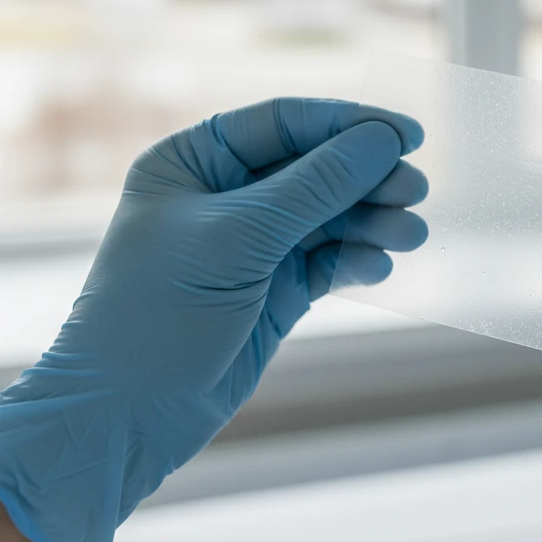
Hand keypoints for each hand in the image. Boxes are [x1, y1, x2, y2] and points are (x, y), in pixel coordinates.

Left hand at [0, 98, 427, 541]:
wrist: (126, 416)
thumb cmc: (156, 315)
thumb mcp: (237, 238)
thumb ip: (315, 187)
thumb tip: (382, 141)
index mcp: (193, 162)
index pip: (284, 124)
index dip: (348, 124)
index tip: (407, 135)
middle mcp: (224, 196)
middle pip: (316, 169)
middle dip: (367, 178)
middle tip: (415, 191)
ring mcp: (252, 247)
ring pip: (331, 218)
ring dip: (373, 222)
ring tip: (411, 235)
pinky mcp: (275, 292)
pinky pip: (329, 262)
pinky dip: (357, 261)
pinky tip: (378, 268)